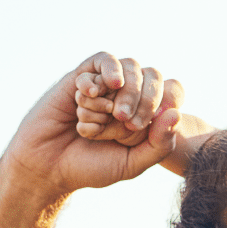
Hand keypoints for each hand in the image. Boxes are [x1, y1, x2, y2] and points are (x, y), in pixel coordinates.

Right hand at [2, 52, 182, 196]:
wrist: (49, 166)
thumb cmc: (91, 166)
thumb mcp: (132, 164)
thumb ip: (159, 145)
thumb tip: (177, 113)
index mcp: (146, 114)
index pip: (173, 89)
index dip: (168, 98)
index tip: (150, 124)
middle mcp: (129, 96)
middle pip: (151, 75)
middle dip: (143, 97)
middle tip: (127, 121)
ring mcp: (105, 85)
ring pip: (126, 66)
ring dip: (121, 90)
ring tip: (109, 112)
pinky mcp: (81, 77)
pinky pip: (99, 61)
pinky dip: (99, 76)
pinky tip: (89, 94)